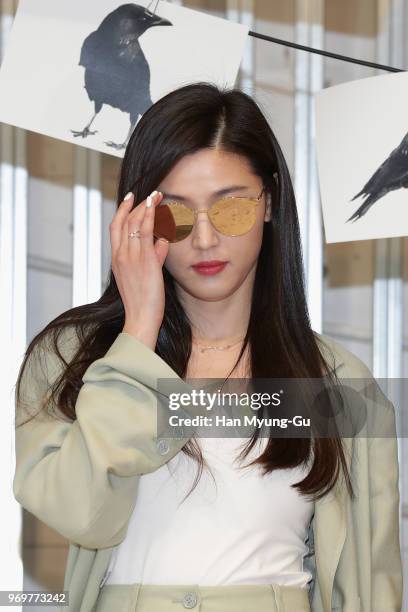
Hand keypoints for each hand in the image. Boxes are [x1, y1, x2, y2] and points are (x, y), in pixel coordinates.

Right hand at [110, 190, 168, 347]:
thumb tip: (162, 242)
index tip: (130, 198)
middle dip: (135, 204)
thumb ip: (154, 256)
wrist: (140, 318)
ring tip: (156, 194)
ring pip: (134, 223)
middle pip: (123, 221)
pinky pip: (145, 231)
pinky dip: (149, 215)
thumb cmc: (144, 303)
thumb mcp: (146, 276)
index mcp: (117, 259)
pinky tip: (156, 205)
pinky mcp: (143, 260)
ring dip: (146, 206)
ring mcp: (130, 256)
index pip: (116, 228)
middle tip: (147, 193)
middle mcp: (120, 255)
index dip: (122, 210)